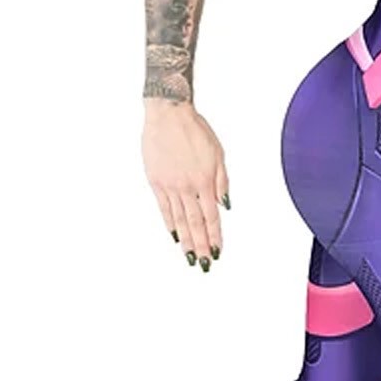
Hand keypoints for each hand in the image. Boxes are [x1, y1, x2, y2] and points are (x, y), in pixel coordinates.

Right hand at [142, 101, 229, 269]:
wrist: (168, 115)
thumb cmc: (195, 131)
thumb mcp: (218, 154)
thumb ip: (221, 182)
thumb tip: (225, 205)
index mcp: (205, 181)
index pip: (212, 217)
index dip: (215, 236)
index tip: (218, 251)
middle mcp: (187, 188)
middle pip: (195, 224)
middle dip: (201, 246)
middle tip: (205, 264)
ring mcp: (169, 186)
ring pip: (179, 220)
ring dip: (185, 241)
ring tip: (190, 257)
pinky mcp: (156, 182)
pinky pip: (164, 208)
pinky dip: (169, 224)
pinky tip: (174, 236)